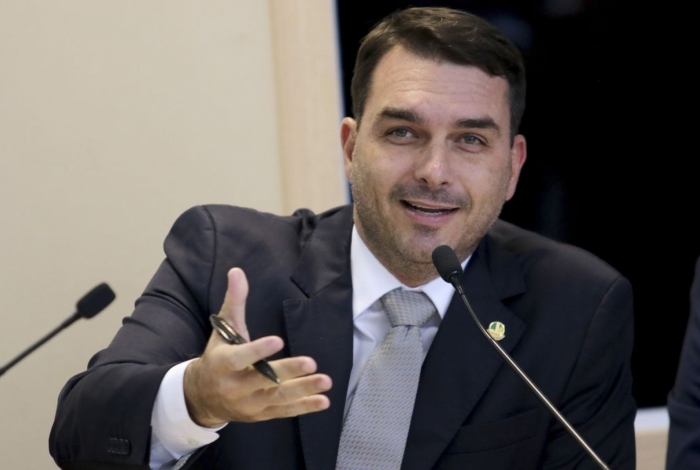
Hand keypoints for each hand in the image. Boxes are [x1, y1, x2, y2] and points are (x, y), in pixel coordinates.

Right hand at [183, 267, 331, 427]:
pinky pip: (284, 411)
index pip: (240, 358)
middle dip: (288, 371)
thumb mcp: (223, 329)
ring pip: (278, 397)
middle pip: (264, 379)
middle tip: (311, 362)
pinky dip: (304, 407)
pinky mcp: (260, 414)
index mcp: (222, 363)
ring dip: (303, 390)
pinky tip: (323, 400)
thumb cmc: (217, 355)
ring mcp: (249, 403)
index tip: (278, 340)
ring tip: (325, 381)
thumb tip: (237, 271)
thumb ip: (234, 301)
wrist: (202, 396)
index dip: (258, 350)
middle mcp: (235, 386)